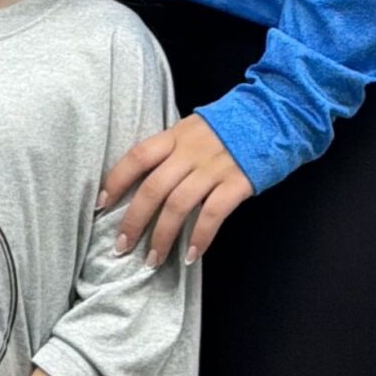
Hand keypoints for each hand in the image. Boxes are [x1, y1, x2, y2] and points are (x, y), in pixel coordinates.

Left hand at [100, 115, 254, 266]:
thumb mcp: (194, 129)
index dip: (116, 180)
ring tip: (153, 260)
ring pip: (178, 204)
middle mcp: (191, 151)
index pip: (137, 157)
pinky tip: (191, 255)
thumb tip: (145, 182)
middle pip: (153, 187)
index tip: (101, 204)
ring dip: (162, 236)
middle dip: (134, 220)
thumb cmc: (231, 126)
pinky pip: (213, 213)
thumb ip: (173, 150)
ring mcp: (215, 167)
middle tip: (121, 247)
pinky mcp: (238, 182)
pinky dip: (200, 236)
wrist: (274, 115)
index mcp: (176, 136)